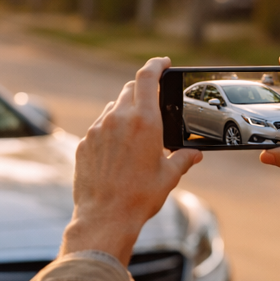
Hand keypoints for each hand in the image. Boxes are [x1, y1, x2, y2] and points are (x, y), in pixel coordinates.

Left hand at [61, 57, 202, 264]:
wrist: (105, 217)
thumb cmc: (140, 197)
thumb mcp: (169, 176)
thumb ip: (183, 158)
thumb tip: (194, 154)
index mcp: (145, 121)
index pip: (147, 77)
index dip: (156, 64)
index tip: (163, 63)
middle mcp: (118, 119)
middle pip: (130, 90)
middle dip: (143, 92)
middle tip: (153, 106)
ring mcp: (98, 130)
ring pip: (113, 109)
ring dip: (125, 114)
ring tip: (135, 138)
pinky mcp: (84, 143)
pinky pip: (99, 128)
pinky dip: (110, 132)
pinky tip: (117, 153)